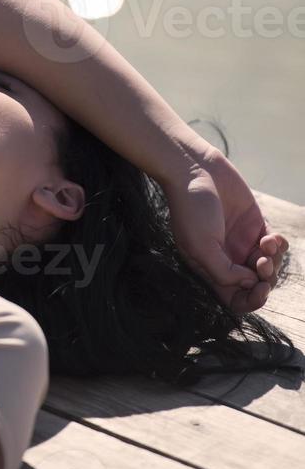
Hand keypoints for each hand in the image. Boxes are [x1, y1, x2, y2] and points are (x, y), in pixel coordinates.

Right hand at [163, 148, 288, 313]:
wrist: (194, 168)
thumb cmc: (191, 207)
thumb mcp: (201, 246)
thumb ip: (224, 273)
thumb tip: (249, 283)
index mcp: (209, 268)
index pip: (233, 298)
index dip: (249, 301)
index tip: (259, 289)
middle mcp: (226, 258)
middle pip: (254, 284)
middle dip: (264, 280)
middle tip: (262, 265)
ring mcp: (241, 241)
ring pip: (267, 265)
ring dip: (272, 261)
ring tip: (267, 245)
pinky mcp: (254, 223)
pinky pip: (274, 244)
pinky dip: (278, 245)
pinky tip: (272, 237)